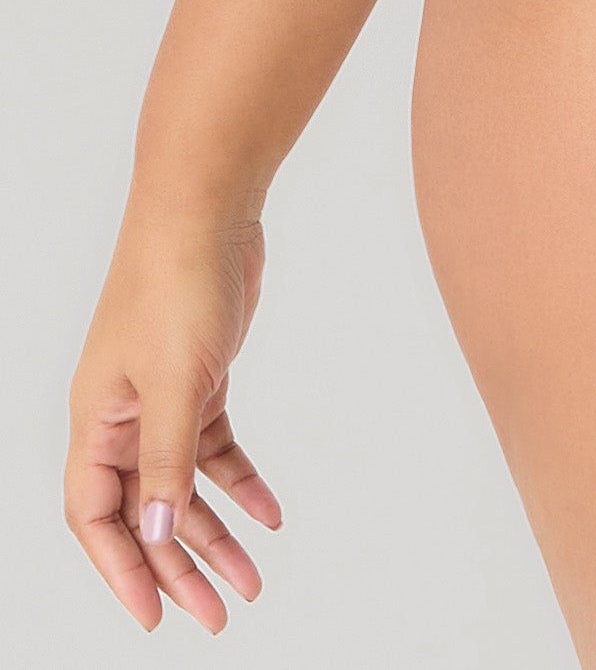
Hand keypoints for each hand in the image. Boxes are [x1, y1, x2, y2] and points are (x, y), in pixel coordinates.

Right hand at [65, 208, 281, 633]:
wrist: (208, 208)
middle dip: (179, 567)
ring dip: (215, 532)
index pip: (96, 519)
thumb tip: (159, 531)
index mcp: (96, 423)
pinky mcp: (199, 379)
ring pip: (183, 485)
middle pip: (145, 512)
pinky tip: (269, 512)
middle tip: (219, 616)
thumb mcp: (175, 380)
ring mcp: (160, 399)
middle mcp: (121, 418)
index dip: (123, 571)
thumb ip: (167, 458)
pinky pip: (214, 448)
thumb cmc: (175, 282)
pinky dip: (239, 481)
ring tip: (252, 580)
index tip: (157, 617)